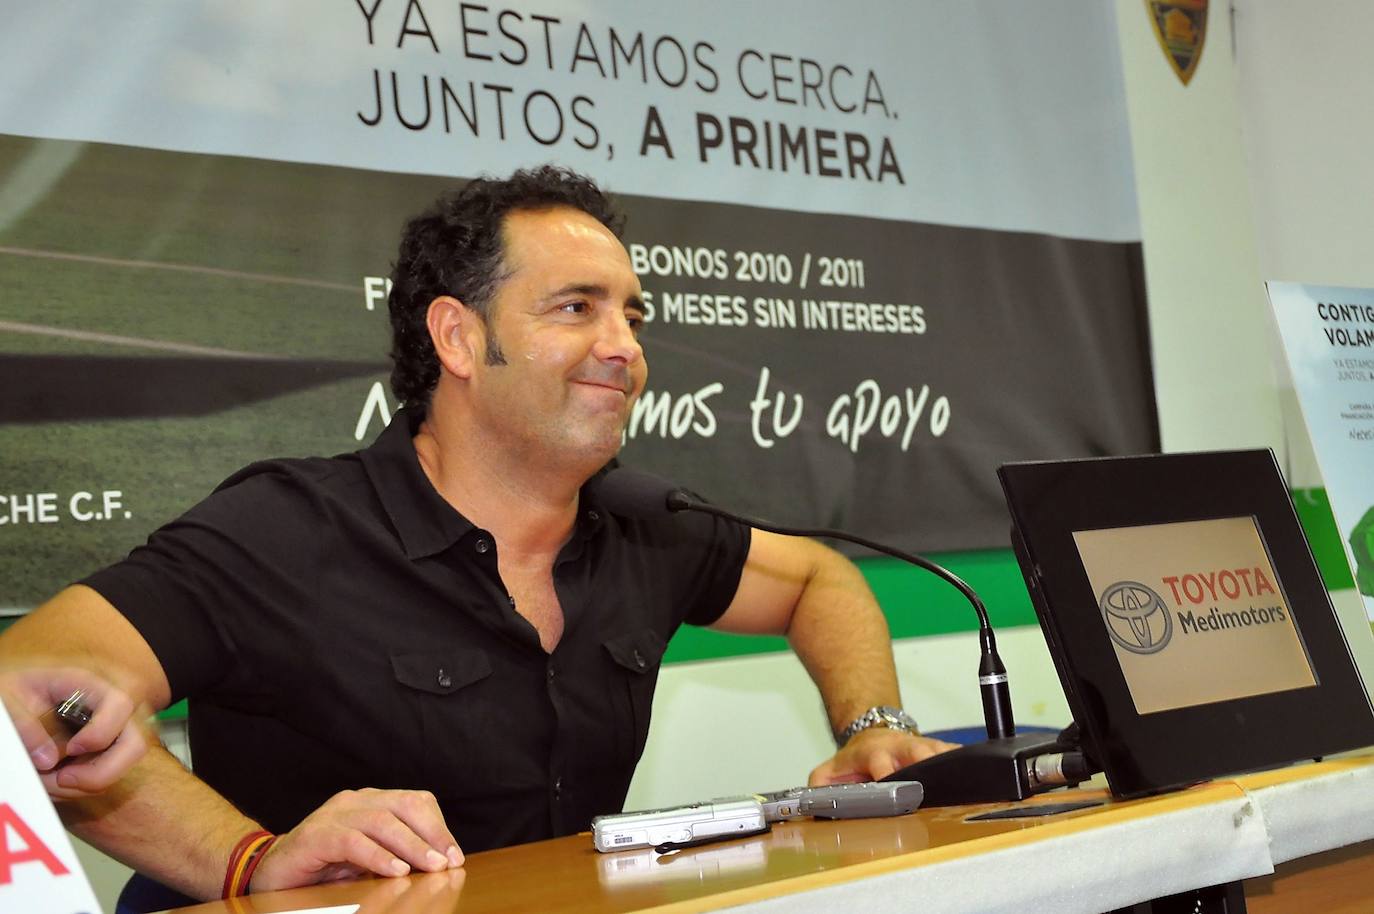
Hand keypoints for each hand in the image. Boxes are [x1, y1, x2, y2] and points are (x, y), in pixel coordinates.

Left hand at [0, 665, 148, 797]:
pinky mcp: (108, 750)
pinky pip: (108, 776)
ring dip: (85, 785)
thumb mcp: (9, 698)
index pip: (121, 705)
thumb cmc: (19, 689)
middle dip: (100, 773)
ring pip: (122, 767)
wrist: (21, 697)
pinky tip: (56, 779)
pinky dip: (82, 787)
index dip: (100, 733)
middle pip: (135, 745)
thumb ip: (23, 724)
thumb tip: (48, 761)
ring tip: (48, 781)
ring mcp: (116, 730)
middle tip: (62, 779)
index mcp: (91, 684)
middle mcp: (114, 707)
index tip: (70, 750)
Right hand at [250, 788, 463, 892]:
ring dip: (412, 846)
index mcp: (372, 802)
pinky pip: (353, 841)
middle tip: (449, 862)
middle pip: (405, 806)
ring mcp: (333, 814)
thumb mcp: (369, 861)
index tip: (456, 856)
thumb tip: (440, 866)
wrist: (272, 873)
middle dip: (432, 834)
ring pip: (382, 821)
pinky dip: (378, 856)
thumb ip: (398, 856)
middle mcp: (355, 801)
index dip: (438, 827)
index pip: (416, 802)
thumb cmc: (326, 869)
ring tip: (432, 867)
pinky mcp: (316, 835)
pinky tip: (396, 871)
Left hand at [808, 727, 958, 784]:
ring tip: (961, 774)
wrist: (872, 734)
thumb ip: (819, 785)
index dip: (884, 772)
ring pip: (937, 749)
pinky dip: (962, 758)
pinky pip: (952, 750)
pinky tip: (973, 767)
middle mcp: (898, 747)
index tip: (889, 783)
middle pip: (916, 751)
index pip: (879, 762)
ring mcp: (918, 745)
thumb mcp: (829, 771)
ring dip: (946, 760)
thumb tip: (814, 802)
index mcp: (872, 753)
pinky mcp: (935, 747)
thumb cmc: (854, 760)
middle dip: (924, 763)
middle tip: (934, 781)